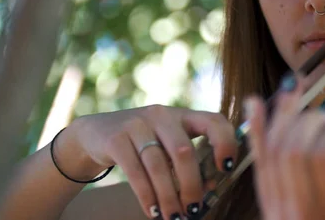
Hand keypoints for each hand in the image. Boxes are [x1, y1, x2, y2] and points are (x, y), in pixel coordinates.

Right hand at [61, 106, 237, 219]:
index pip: (213, 121)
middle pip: (184, 152)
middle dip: (191, 185)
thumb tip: (208, 189)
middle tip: (194, 209)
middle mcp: (162, 115)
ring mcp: (137, 124)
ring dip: (168, 196)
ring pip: (159, 165)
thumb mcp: (167, 144)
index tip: (227, 168)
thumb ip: (187, 162)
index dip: (225, 143)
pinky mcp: (116, 138)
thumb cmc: (143, 144)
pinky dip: (147, 195)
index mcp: (183, 116)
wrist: (97, 132)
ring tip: (174, 217)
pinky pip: (135, 172)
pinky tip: (153, 211)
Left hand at [244, 74, 324, 219]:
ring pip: (273, 149)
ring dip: (282, 115)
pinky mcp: (263, 196)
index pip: (323, 158)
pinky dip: (255, 127)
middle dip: (308, 121)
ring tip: (293, 93)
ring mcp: (277, 200)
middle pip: (294, 149)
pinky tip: (254, 102)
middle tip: (323, 116)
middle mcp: (300, 203)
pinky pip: (257, 158)